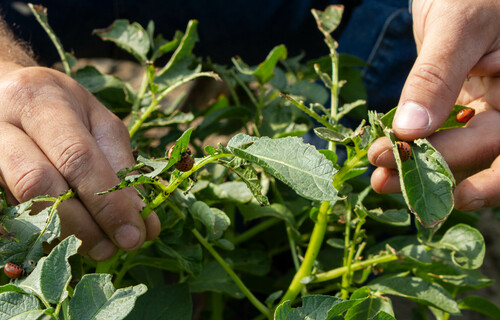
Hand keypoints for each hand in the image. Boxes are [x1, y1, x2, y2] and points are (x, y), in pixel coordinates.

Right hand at [0, 65, 159, 259]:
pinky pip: (8, 214)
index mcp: (42, 101)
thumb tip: (146, 223)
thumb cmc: (60, 107)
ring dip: (64, 234)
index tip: (136, 234)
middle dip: (84, 225)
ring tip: (97, 248)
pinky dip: (42, 232)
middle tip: (114, 249)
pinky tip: (68, 238)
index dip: (108, 202)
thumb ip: (122, 166)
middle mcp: (3, 124)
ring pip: (20, 203)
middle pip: (40, 184)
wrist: (2, 92)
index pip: (77, 157)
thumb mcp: (98, 121)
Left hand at [368, 0, 499, 210]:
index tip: (401, 162)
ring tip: (379, 178)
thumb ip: (436, 76)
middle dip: (431, 175)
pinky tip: (388, 154)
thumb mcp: (458, 26)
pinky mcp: (462, 106)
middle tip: (385, 183)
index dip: (450, 159)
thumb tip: (410, 130)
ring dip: (418, 167)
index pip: (494, 140)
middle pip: (480, 158)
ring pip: (459, 153)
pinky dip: (416, 146)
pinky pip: (443, 134)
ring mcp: (486, 109)